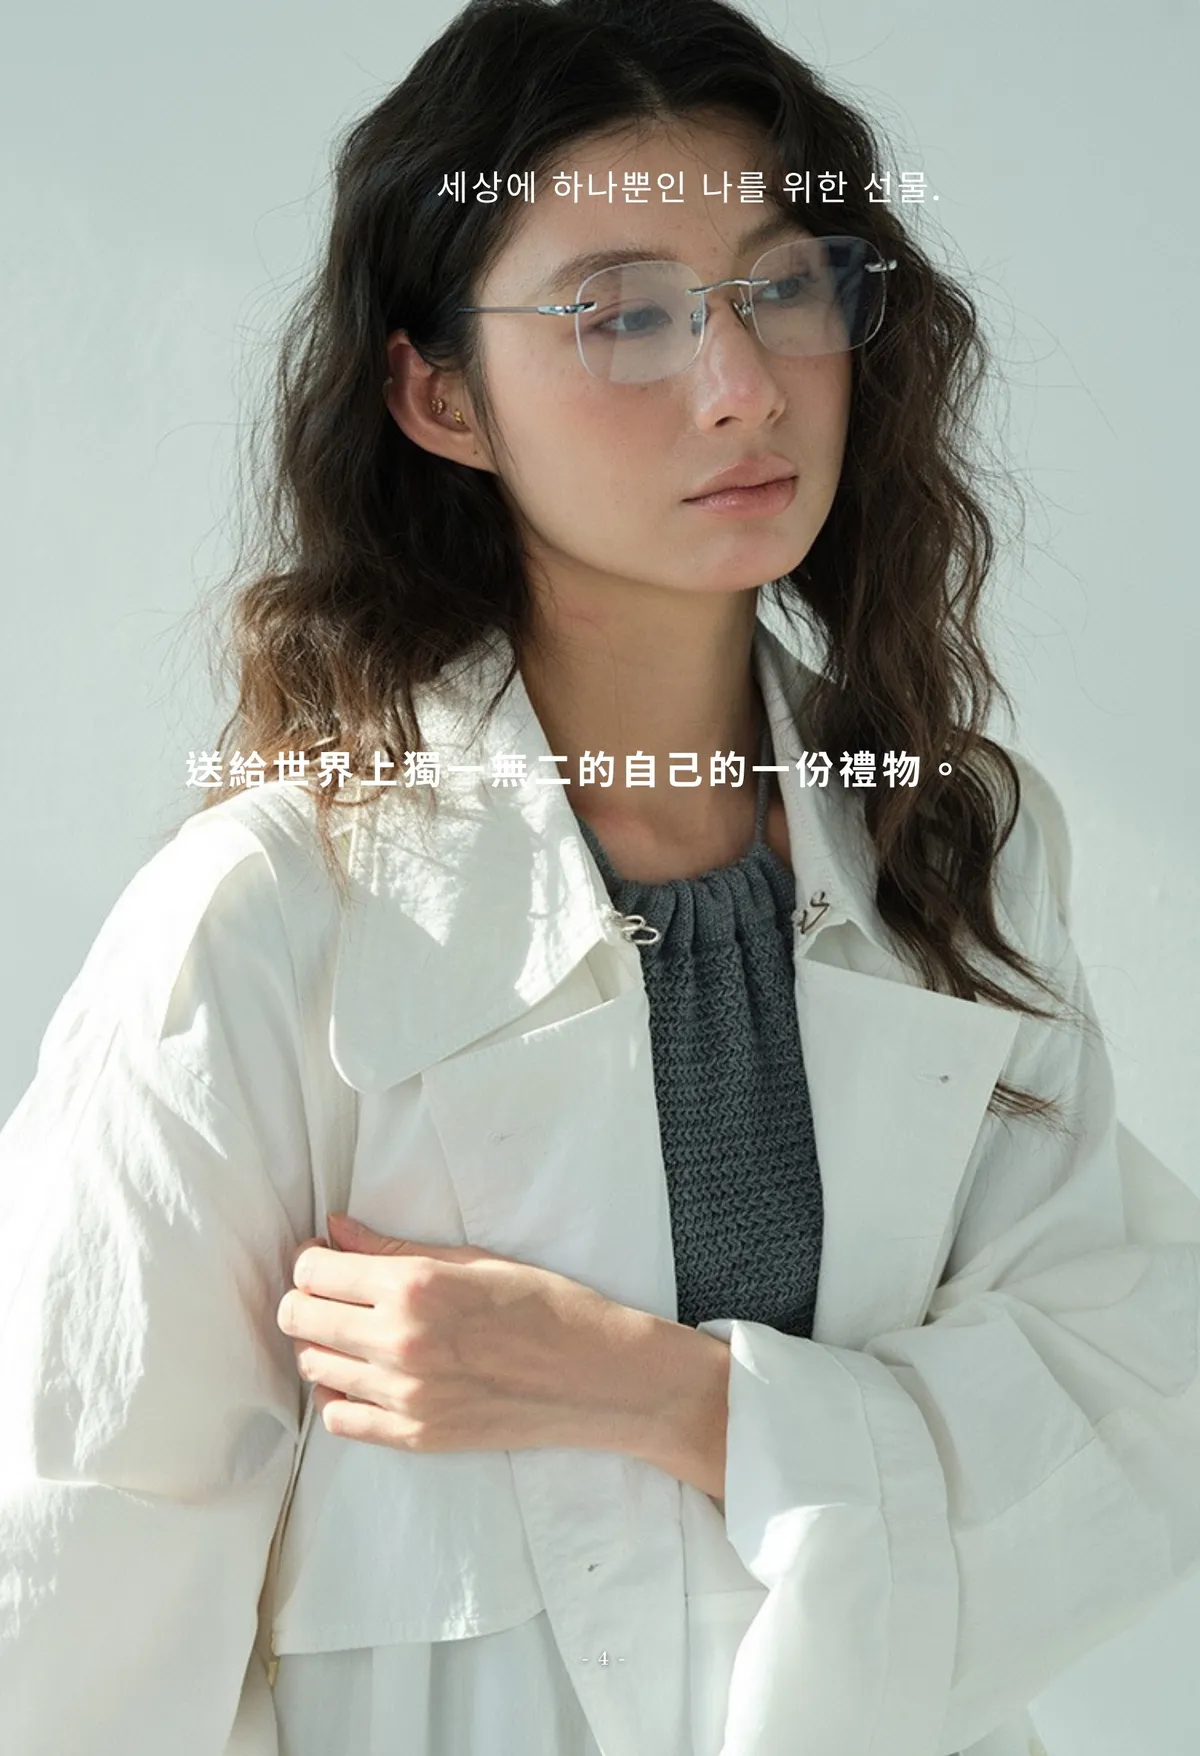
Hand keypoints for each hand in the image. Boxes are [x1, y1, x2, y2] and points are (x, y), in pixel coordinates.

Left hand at [275, 1212, 635, 1453]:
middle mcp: (399, 1341)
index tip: (324, 1256)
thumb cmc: (543, 1304)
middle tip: (333, 1293)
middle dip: (306, 1298)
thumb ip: (392, 1249)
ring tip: (353, 1333)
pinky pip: (339, 1419)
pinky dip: (339, 1395)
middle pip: (299, 1319)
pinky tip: (364, 1376)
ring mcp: (404, 1396)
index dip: (311, 1258)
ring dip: (321, 1345)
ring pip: (312, 1368)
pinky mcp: (414, 1437)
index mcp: (414, 1287)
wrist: (594, 1376)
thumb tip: (335, 1229)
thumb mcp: (473, 1260)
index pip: (314, 1271)